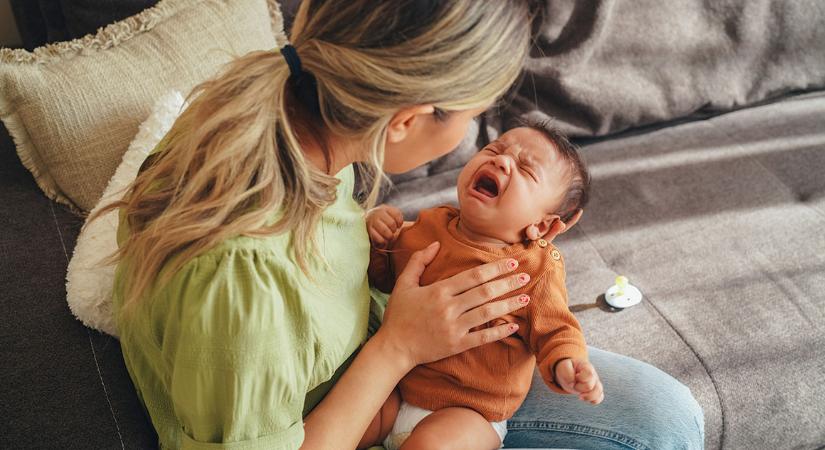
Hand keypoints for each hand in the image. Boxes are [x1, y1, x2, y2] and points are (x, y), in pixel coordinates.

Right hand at [366, 205, 403, 247]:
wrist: (363, 225)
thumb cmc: (380, 222)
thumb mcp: (388, 215)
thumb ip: (397, 217)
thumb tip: (419, 218)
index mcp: (384, 208)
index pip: (397, 214)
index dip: (399, 222)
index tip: (397, 225)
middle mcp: (377, 213)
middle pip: (392, 224)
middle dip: (393, 230)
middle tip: (390, 231)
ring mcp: (371, 222)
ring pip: (387, 233)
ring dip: (389, 237)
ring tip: (387, 237)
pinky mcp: (367, 232)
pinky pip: (380, 240)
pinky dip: (382, 242)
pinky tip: (381, 240)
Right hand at [374, 241, 530, 368]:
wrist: (393, 347)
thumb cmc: (398, 315)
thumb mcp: (404, 283)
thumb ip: (418, 261)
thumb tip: (435, 244)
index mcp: (439, 291)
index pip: (473, 276)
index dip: (495, 268)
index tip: (511, 262)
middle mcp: (449, 308)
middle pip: (485, 292)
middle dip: (508, 282)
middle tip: (526, 275)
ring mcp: (454, 327)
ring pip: (488, 313)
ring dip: (509, 303)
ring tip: (525, 297)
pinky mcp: (456, 345)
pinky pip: (482, 337)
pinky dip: (500, 332)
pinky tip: (514, 325)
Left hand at [554, 358, 603, 403]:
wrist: (570, 371)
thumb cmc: (568, 368)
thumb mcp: (564, 366)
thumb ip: (567, 373)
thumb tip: (572, 384)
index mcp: (586, 367)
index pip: (589, 374)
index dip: (580, 379)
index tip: (574, 378)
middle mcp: (593, 375)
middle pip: (590, 386)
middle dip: (578, 388)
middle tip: (573, 386)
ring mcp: (595, 383)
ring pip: (598, 392)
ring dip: (588, 397)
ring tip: (580, 396)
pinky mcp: (595, 391)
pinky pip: (599, 398)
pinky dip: (593, 401)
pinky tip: (584, 398)